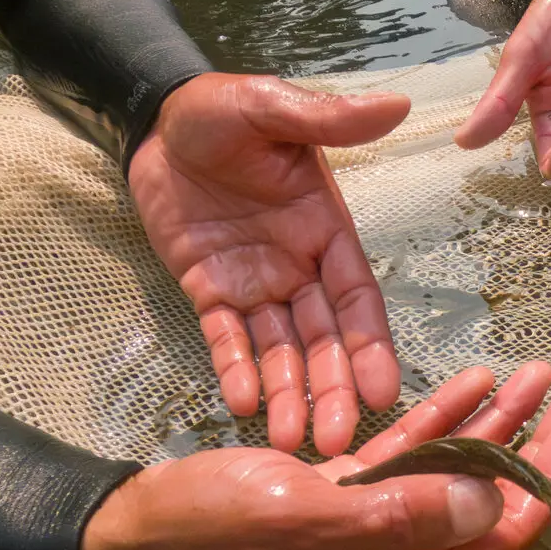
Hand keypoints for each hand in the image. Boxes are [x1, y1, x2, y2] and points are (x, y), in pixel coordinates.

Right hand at [81, 363, 550, 549]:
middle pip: (488, 500)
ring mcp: (365, 523)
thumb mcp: (304, 518)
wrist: (130, 537)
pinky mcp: (337, 494)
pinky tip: (470, 383)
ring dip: (495, 423)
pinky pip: (407, 456)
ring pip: (453, 471)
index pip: (498, 531)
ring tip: (537, 374)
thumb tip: (487, 502)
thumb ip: (398, 513)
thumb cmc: (209, 533)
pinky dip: (441, 420)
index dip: (546, 480)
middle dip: (536, 448)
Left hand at [129, 73, 410, 457]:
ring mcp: (253, 281)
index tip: (384, 393)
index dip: (370, 345)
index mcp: (325, 226)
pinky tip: (241, 404)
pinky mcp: (208, 290)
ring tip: (289, 441)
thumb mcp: (272, 107)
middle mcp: (298, 263)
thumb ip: (329, 118)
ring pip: (277, 349)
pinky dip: (233, 369)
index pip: (356, 295)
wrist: (152, 120)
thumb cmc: (219, 109)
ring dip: (287, 393)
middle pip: (322, 337)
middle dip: (330, 388)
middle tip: (335, 444)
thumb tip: (397, 105)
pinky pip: (224, 337)